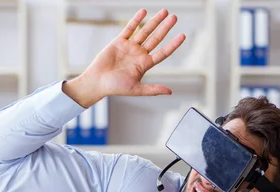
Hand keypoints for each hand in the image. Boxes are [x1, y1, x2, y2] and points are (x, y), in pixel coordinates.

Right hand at [63, 8, 185, 107]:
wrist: (97, 82)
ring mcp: (130, 47)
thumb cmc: (115, 88)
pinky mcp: (119, 42)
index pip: (163, 53)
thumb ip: (153, 90)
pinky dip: (136, 20)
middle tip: (175, 17)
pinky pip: (130, 29)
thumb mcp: (136, 89)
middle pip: (156, 38)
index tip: (182, 35)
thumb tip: (169, 92)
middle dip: (165, 28)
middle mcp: (139, 54)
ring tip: (165, 12)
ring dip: (154, 21)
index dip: (173, 44)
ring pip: (145, 31)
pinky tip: (144, 12)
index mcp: (144, 65)